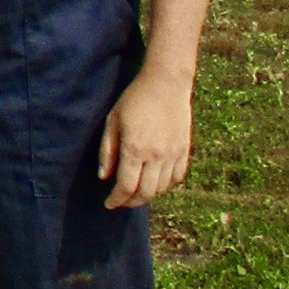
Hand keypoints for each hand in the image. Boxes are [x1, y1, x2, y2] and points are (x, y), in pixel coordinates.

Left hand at [99, 66, 193, 208]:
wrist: (166, 84)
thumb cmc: (134, 100)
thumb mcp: (112, 122)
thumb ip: (107, 151)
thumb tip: (103, 177)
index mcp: (135, 148)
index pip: (126, 186)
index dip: (117, 199)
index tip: (109, 204)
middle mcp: (157, 155)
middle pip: (145, 192)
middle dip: (131, 202)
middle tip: (121, 202)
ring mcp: (174, 154)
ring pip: (162, 188)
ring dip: (148, 195)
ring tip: (135, 193)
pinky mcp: (185, 150)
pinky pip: (177, 178)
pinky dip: (165, 186)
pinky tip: (155, 184)